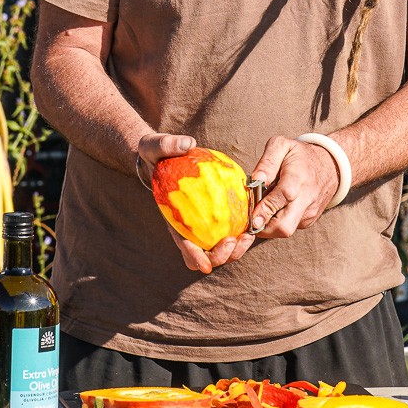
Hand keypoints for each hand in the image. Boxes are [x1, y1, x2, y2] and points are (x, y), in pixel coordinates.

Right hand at [137, 133, 245, 274]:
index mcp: (174, 220)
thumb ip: (168, 144)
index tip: (206, 263)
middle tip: (235, 240)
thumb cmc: (156, 154)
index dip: (195, 258)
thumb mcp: (155, 146)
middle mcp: (189, 227)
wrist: (163, 155)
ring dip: (235, 250)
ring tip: (248, 236)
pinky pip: (231, 231)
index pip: (184, 247)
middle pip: (206, 257)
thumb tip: (188, 144)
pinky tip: (252, 223)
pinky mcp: (216, 215)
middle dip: (221, 256)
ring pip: (221, 250)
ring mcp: (204, 224)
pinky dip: (241, 233)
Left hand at [243, 136, 340, 240]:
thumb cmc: (300, 155)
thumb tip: (255, 180)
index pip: (283, 196)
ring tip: (263, 206)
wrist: (330, 166)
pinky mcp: (308, 221)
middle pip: (285, 227)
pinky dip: (276, 221)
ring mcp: (309, 213)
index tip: (251, 215)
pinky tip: (274, 208)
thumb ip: (267, 161)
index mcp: (299, 177)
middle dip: (263, 228)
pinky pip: (287, 227)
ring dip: (268, 224)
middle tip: (249, 218)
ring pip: (284, 230)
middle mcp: (307, 199)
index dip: (265, 208)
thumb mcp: (282, 145)